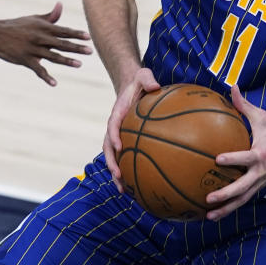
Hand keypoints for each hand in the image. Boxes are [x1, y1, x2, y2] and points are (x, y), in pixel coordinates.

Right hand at [0, 2, 91, 85]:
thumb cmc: (17, 25)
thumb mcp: (34, 19)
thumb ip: (50, 16)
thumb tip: (60, 5)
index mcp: (44, 28)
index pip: (64, 31)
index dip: (76, 34)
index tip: (88, 37)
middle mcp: (40, 38)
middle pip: (62, 43)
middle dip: (77, 47)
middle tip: (90, 51)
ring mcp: (32, 49)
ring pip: (53, 56)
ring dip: (66, 61)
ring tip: (79, 64)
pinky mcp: (24, 60)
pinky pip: (37, 70)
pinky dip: (46, 77)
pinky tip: (54, 83)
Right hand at [103, 67, 159, 191]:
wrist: (134, 85)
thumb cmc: (140, 81)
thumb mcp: (143, 75)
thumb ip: (148, 79)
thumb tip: (156, 86)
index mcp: (118, 112)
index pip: (113, 125)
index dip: (114, 136)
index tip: (118, 147)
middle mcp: (115, 127)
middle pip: (109, 148)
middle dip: (112, 163)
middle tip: (118, 176)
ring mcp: (119, 135)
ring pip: (114, 157)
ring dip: (117, 173)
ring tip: (123, 190)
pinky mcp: (126, 140)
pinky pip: (126, 156)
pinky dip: (129, 170)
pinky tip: (137, 185)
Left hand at [205, 85, 265, 220]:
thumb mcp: (261, 117)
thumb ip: (244, 105)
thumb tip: (232, 87)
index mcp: (261, 154)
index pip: (246, 158)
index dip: (233, 159)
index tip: (217, 159)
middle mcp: (260, 171)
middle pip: (243, 186)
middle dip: (226, 193)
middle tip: (209, 197)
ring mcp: (259, 182)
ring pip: (242, 199)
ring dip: (226, 208)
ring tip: (209, 215)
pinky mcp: (258, 188)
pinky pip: (243, 200)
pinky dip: (229, 208)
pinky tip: (214, 214)